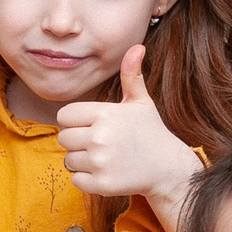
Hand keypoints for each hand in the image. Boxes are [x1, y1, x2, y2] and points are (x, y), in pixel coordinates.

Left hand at [52, 46, 201, 205]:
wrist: (167, 168)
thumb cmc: (150, 132)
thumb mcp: (141, 102)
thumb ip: (132, 76)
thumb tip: (137, 46)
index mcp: (106, 114)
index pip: (64, 116)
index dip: (76, 121)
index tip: (92, 125)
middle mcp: (100, 137)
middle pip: (63, 138)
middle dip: (77, 141)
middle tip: (100, 143)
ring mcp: (100, 162)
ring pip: (68, 160)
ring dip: (82, 161)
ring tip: (105, 157)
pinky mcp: (101, 184)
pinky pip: (76, 180)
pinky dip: (87, 179)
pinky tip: (106, 172)